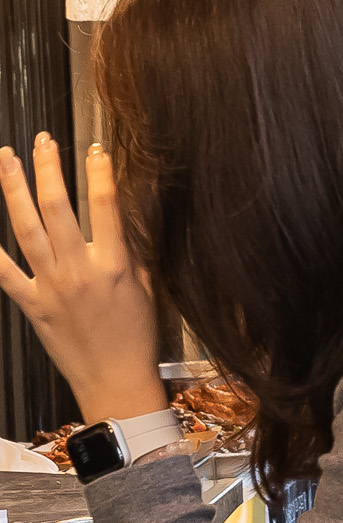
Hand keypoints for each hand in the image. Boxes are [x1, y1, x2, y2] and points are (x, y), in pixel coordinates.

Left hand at [0, 137, 167, 423]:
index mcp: (115, 265)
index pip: (105, 205)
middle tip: (42, 140)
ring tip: (6, 160)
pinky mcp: (31, 304)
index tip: (94, 147)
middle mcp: (79, 270)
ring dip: (14, 190)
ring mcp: (51, 287)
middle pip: (58, 207)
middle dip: (48, 168)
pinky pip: (3, 271)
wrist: (116, 382)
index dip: (99, 171)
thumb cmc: (137, 337)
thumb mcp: (148, 287)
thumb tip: (129, 211)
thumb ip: (134, 247)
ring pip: (26, 228)